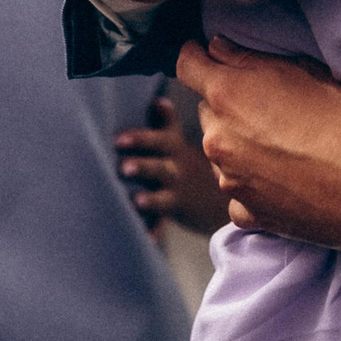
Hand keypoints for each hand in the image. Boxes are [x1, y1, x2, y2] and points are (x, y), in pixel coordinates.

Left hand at [116, 94, 230, 234]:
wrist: (222, 194)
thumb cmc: (189, 162)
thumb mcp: (181, 141)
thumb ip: (166, 123)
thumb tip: (156, 100)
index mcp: (174, 149)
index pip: (158, 140)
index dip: (140, 138)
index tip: (118, 139)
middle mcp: (177, 169)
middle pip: (159, 166)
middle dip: (142, 166)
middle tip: (123, 167)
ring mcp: (178, 192)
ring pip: (163, 196)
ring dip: (150, 198)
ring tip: (136, 200)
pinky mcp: (176, 212)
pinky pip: (164, 224)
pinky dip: (154, 232)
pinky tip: (146, 240)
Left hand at [177, 37, 340, 263]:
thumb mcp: (304, 72)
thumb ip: (249, 59)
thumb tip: (218, 49)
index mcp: (227, 95)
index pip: (186, 65)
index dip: (195, 56)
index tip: (203, 55)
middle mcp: (218, 139)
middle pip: (206, 111)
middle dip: (227, 105)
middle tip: (267, 107)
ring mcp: (229, 180)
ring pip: (221, 153)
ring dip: (240, 146)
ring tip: (285, 146)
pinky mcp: (247, 213)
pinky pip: (238, 191)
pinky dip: (254, 184)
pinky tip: (287, 178)